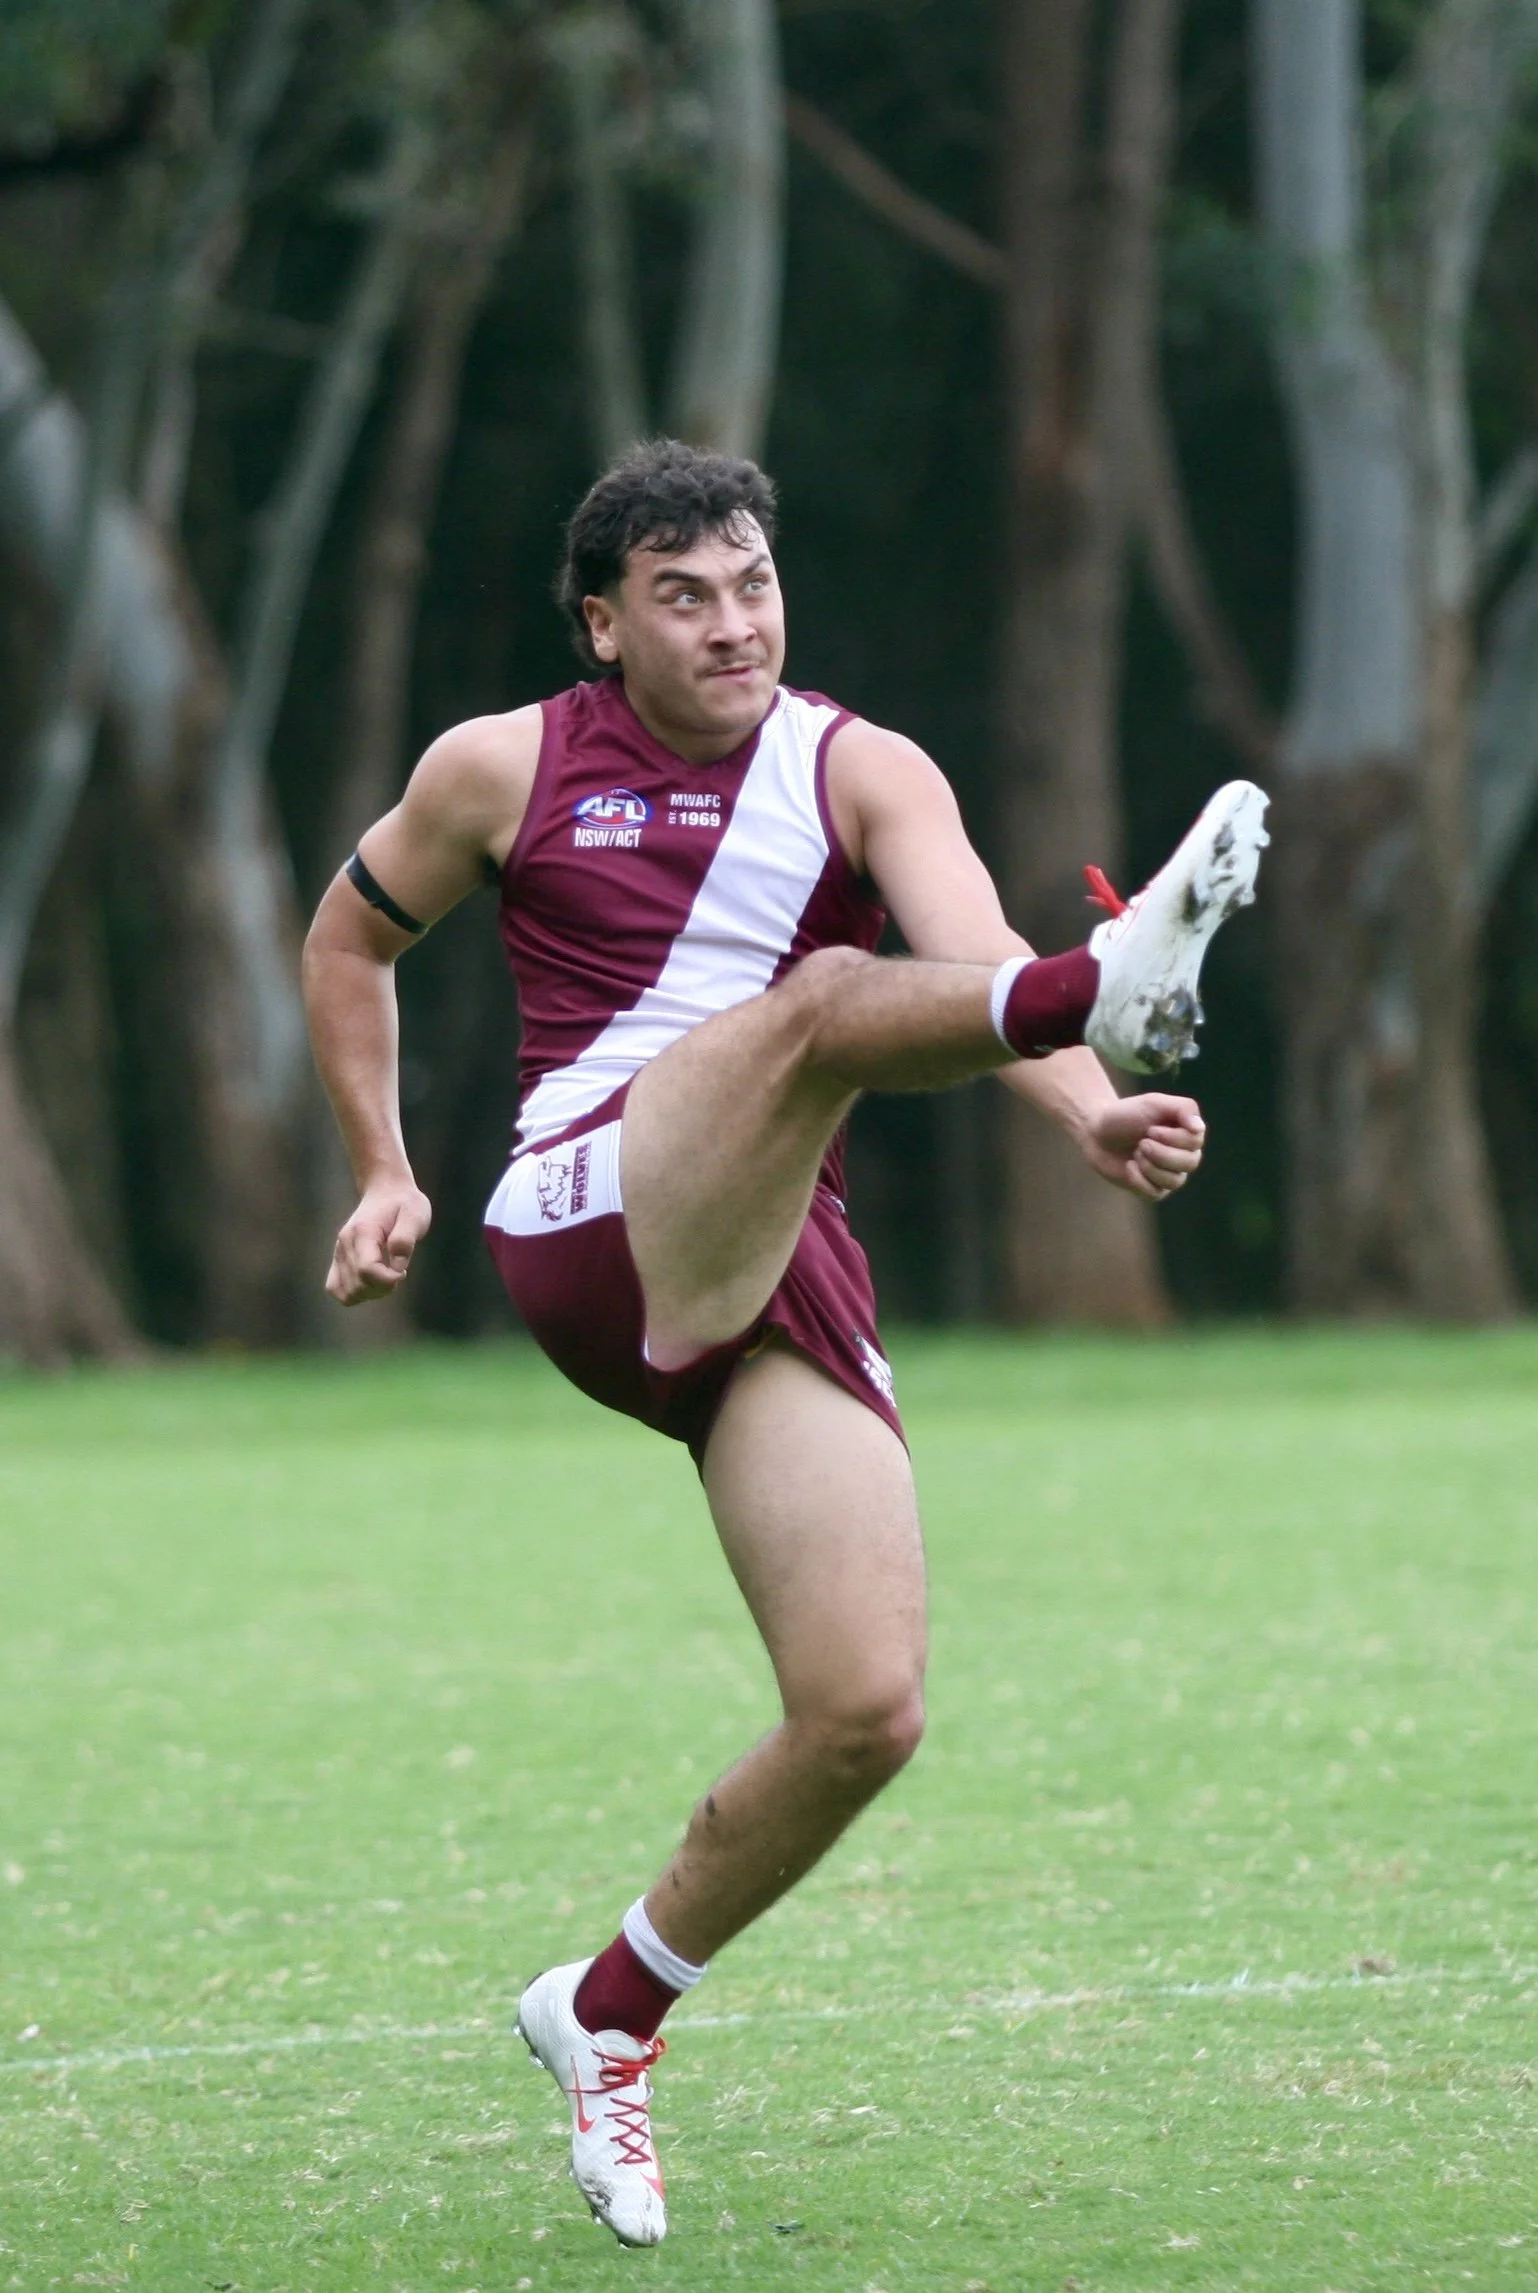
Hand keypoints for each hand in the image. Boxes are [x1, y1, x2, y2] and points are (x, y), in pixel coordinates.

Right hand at [327, 1179, 431, 1304]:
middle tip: (398, 1272)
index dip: (388, 1279)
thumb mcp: (415, 1214)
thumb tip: (397, 1266)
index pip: (367, 1270)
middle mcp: (345, 1243)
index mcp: (363, 1233)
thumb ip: (405, 1239)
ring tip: (386, 1277)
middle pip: (357, 1286)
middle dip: (382, 1288)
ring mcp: (339, 1252)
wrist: (386, 1190)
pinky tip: (372, 1283)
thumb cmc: (404, 1203)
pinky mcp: (339, 1259)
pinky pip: (335, 1289)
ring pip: (347, 1293)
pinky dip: (354, 1294)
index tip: (404, 1271)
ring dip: (371, 1293)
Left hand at [1079, 1093, 1204, 1201]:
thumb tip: (1199, 1128)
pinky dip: (1138, 1179)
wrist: (1096, 1132)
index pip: (1195, 1142)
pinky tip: (1129, 1166)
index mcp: (1187, 1133)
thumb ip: (1182, 1108)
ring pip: (1175, 1181)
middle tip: (1141, 1142)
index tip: (1150, 1128)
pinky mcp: (1152, 1189)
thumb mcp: (1154, 1102)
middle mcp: (1183, 1155)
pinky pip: (1156, 1193)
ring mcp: (1169, 1174)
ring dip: (1149, 1166)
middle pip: (1190, 1163)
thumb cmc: (1127, 1115)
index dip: (1172, 1138)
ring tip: (1136, 1153)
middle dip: (1161, 1153)